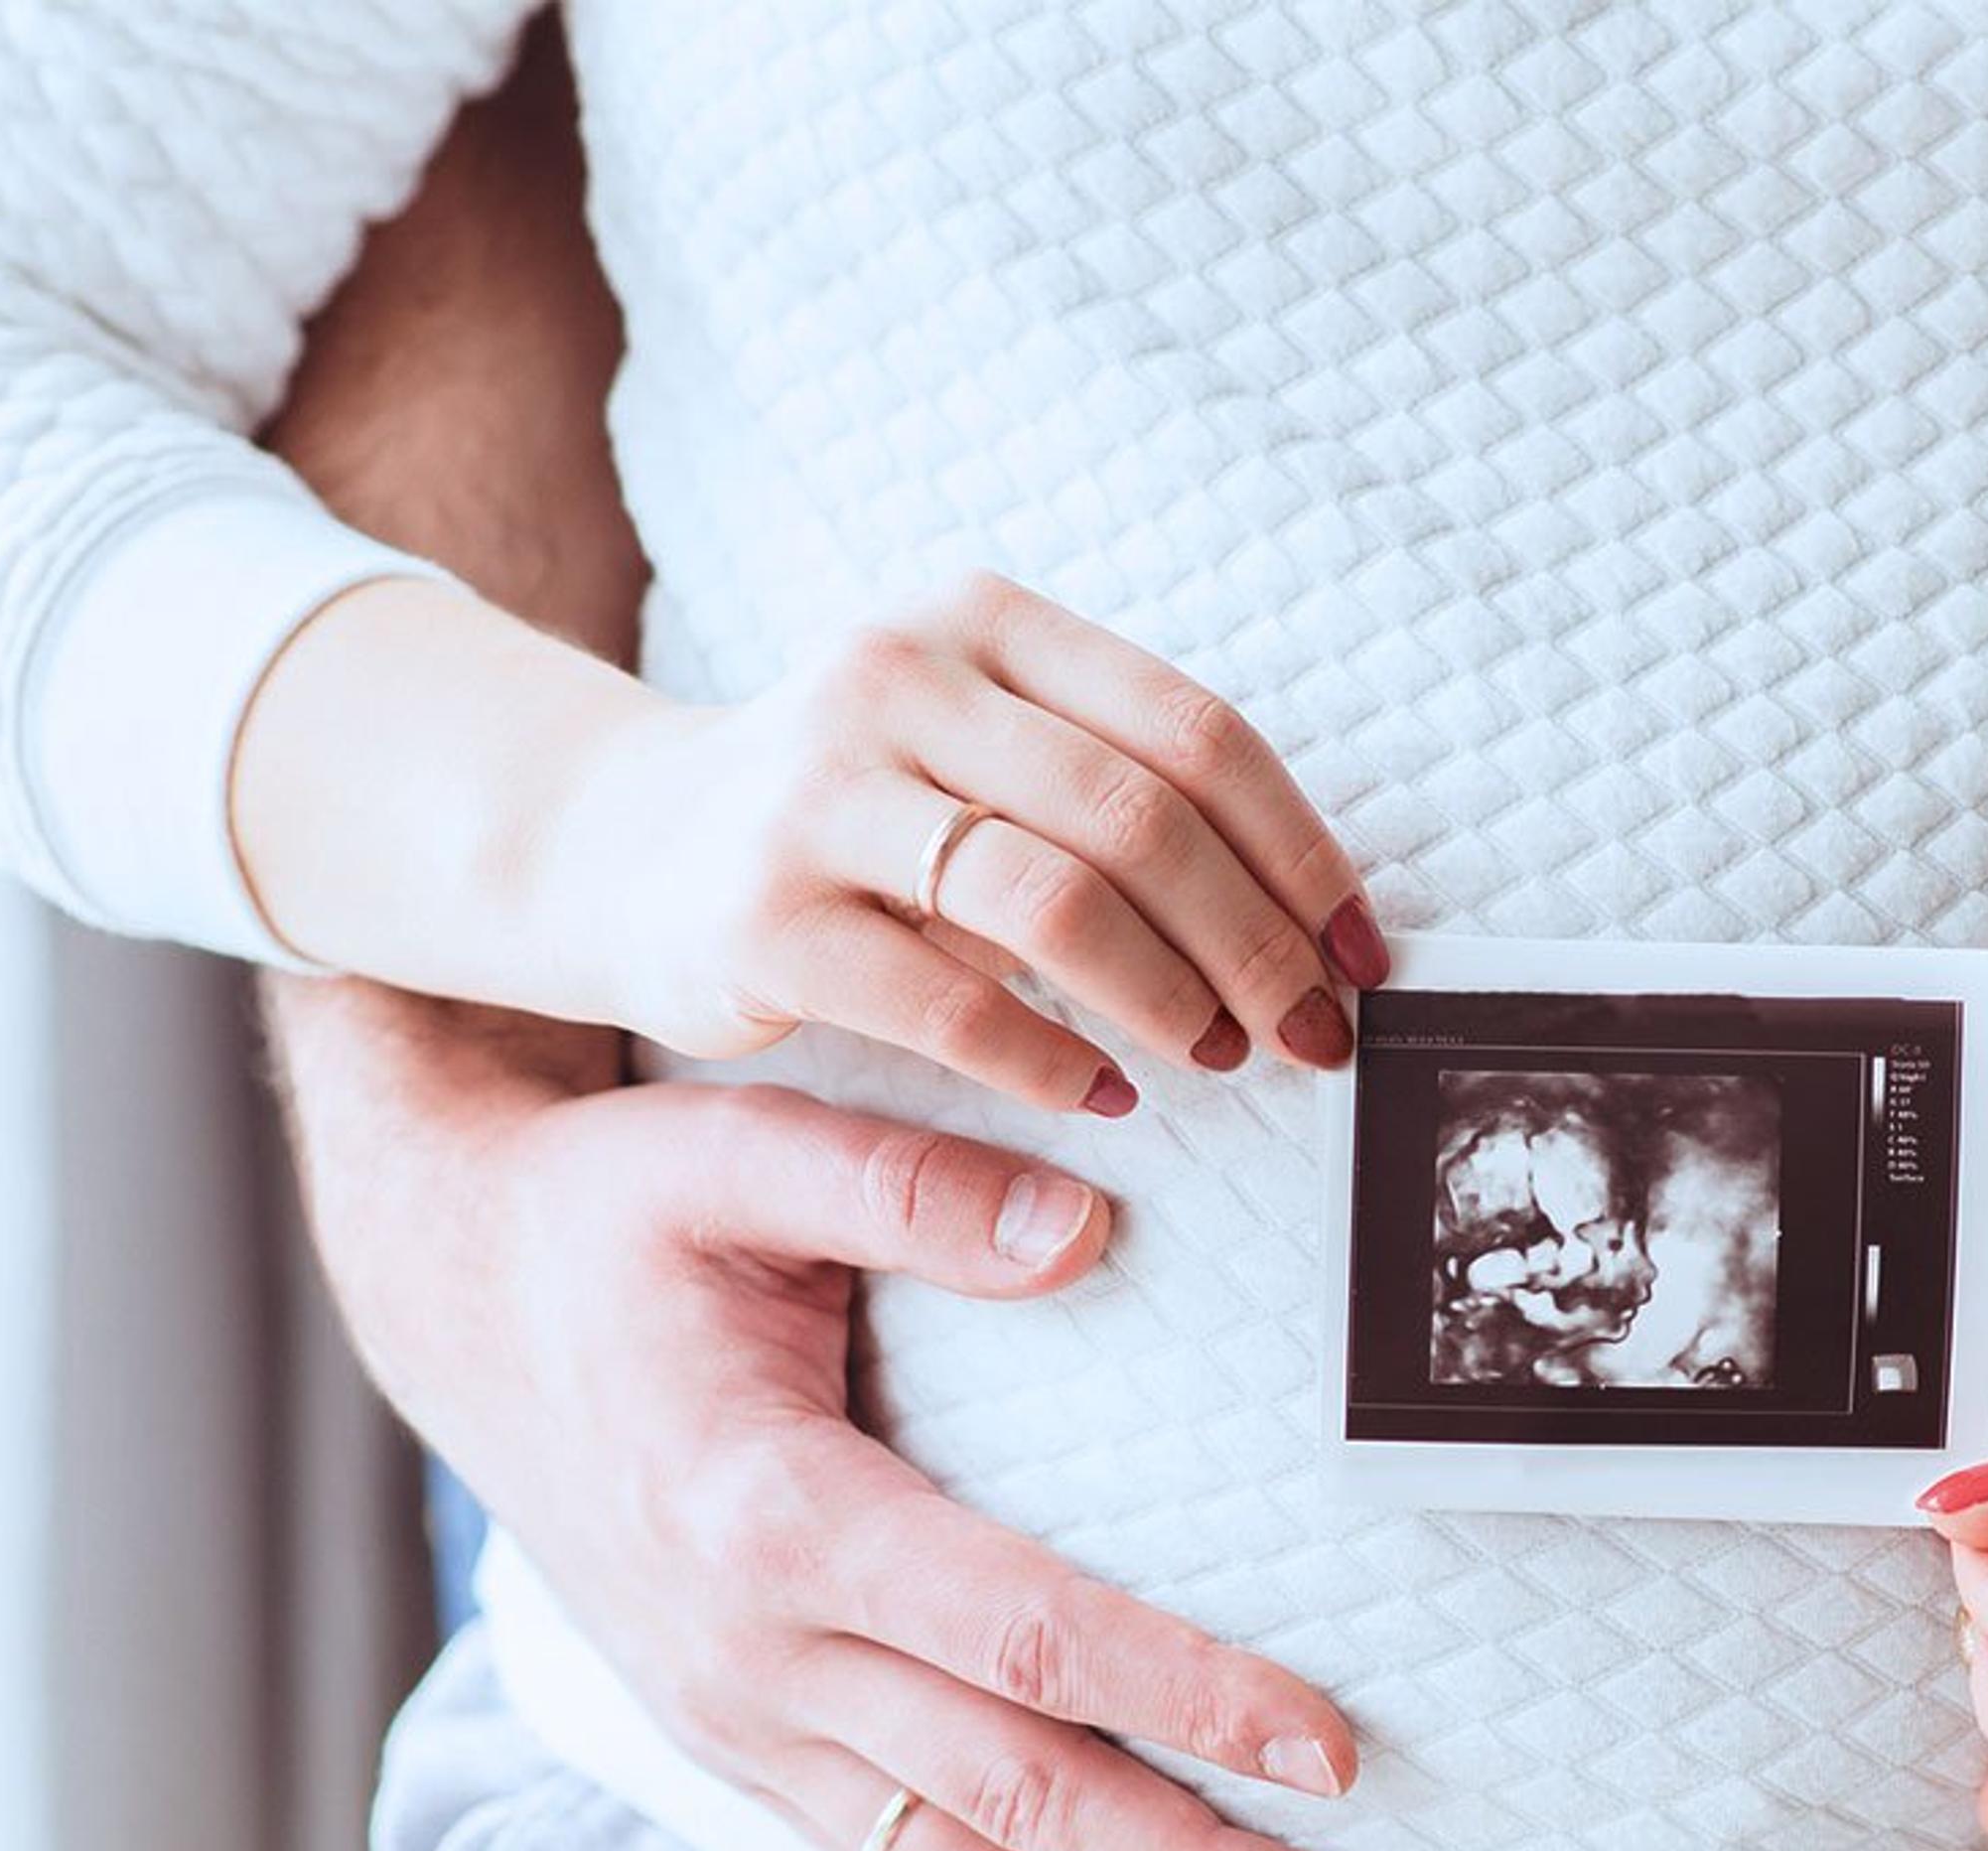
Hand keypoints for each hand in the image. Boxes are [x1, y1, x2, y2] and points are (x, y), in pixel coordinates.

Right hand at [285, 992, 1369, 1850]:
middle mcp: (754, 1652)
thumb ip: (909, 1185)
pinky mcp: (739, 1748)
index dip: (1181, 1695)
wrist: (460, 1304)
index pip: (1018, 1634)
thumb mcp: (733, 1152)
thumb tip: (1087, 1228)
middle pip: (1008, 1797)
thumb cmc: (610, 1221)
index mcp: (770, 1511)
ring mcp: (740, 1721)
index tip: (1328, 1750)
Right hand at [541, 573, 1390, 1110]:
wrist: (627, 843)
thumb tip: (1310, 922)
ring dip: (1167, 1000)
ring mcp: (818, 792)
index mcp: (982, 618)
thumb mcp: (980, 740)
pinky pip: (948, 1003)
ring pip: (1056, 902)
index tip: (1359, 954)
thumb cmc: (860, 808)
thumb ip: (1115, 781)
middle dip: (1253, 943)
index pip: (1194, 730)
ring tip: (1216, 1060)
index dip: (1300, 852)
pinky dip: (1051, 1061)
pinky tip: (1101, 1094)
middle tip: (1308, 1034)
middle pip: (1141, 819)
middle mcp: (895, 677)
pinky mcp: (761, 915)